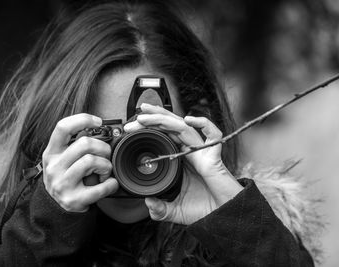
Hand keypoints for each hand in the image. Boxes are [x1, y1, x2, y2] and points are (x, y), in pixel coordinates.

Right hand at [42, 113, 118, 211]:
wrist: (55, 207)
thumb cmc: (66, 177)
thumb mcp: (62, 158)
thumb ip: (75, 144)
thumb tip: (100, 129)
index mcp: (51, 152)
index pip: (63, 127)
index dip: (82, 119)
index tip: (98, 122)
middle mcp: (54, 167)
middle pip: (84, 143)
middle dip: (103, 147)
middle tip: (106, 155)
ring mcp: (62, 184)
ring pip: (92, 161)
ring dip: (106, 165)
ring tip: (105, 171)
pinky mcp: (73, 199)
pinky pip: (100, 187)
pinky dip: (111, 184)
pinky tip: (110, 183)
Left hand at [124, 103, 242, 224]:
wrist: (225, 218)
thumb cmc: (206, 211)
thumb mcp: (177, 211)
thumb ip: (161, 209)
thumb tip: (148, 203)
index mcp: (181, 160)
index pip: (164, 136)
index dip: (150, 129)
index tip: (131, 130)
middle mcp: (190, 153)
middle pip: (171, 126)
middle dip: (153, 117)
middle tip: (134, 117)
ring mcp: (202, 153)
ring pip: (183, 127)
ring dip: (163, 119)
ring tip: (144, 117)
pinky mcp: (214, 158)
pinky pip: (213, 136)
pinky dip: (203, 124)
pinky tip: (189, 120)